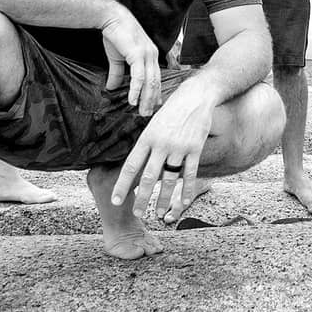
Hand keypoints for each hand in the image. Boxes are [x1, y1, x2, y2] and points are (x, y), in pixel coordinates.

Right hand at [100, 9, 161, 116]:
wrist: (111, 18)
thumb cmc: (115, 35)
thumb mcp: (116, 58)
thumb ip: (117, 73)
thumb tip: (111, 87)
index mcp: (150, 55)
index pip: (156, 77)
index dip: (155, 92)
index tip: (153, 105)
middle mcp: (152, 55)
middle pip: (155, 82)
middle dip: (152, 99)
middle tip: (147, 113)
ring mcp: (147, 54)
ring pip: (150, 81)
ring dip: (146, 98)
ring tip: (142, 111)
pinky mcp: (138, 54)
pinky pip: (139, 76)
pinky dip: (136, 90)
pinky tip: (132, 100)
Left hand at [110, 83, 214, 218]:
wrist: (195, 96)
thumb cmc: (171, 110)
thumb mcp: (153, 123)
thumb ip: (146, 143)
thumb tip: (134, 162)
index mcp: (147, 137)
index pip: (131, 166)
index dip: (122, 185)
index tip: (115, 200)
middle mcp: (161, 144)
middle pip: (149, 177)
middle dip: (141, 198)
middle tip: (136, 214)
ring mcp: (179, 147)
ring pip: (169, 179)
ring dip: (163, 198)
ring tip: (158, 213)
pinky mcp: (195, 148)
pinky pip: (191, 173)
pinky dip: (186, 189)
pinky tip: (183, 202)